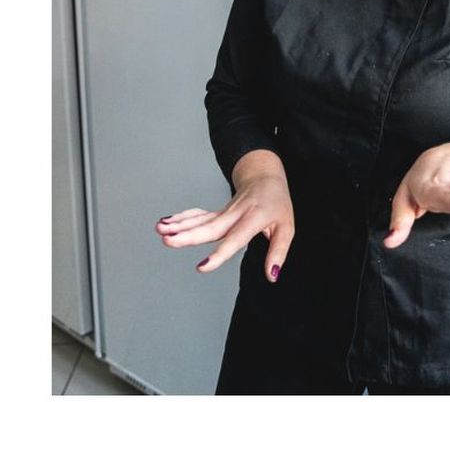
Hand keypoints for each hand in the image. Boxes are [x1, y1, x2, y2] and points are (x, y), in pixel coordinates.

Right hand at [156, 152, 293, 281]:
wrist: (266, 175)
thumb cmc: (277, 203)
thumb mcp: (287, 227)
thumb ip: (278, 251)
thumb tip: (272, 276)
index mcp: (254, 218)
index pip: (235, 238)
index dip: (219, 254)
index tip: (202, 267)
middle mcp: (236, 213)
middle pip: (210, 227)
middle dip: (188, 236)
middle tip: (168, 240)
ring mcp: (225, 212)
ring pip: (200, 220)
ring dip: (179, 224)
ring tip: (160, 229)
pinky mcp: (218, 213)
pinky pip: (198, 216)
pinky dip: (182, 218)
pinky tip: (166, 222)